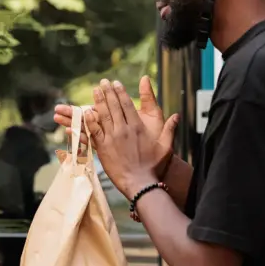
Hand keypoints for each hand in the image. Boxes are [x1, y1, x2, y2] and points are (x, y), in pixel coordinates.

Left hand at [53, 75, 177, 177]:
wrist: (140, 183)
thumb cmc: (154, 166)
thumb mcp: (166, 146)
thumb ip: (170, 129)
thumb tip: (177, 115)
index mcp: (137, 127)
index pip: (127, 105)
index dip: (121, 93)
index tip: (116, 83)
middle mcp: (124, 130)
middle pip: (114, 106)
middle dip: (108, 92)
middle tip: (103, 82)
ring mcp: (112, 138)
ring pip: (104, 115)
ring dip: (99, 101)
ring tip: (95, 90)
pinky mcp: (103, 148)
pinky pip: (95, 131)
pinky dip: (91, 120)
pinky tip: (87, 111)